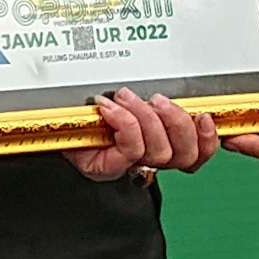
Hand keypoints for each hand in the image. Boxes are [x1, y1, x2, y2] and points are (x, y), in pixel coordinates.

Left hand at [67, 89, 221, 181]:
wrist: (50, 119)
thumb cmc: (90, 107)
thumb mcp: (130, 97)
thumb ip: (156, 99)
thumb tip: (178, 90)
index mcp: (161, 143)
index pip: (197, 154)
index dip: (209, 139)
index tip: (205, 116)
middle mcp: (147, 160)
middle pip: (185, 155)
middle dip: (177, 122)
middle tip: (158, 99)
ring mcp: (126, 166)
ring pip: (158, 152)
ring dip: (146, 119)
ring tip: (126, 98)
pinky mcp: (106, 168)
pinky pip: (129, 149)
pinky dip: (124, 122)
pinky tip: (110, 108)